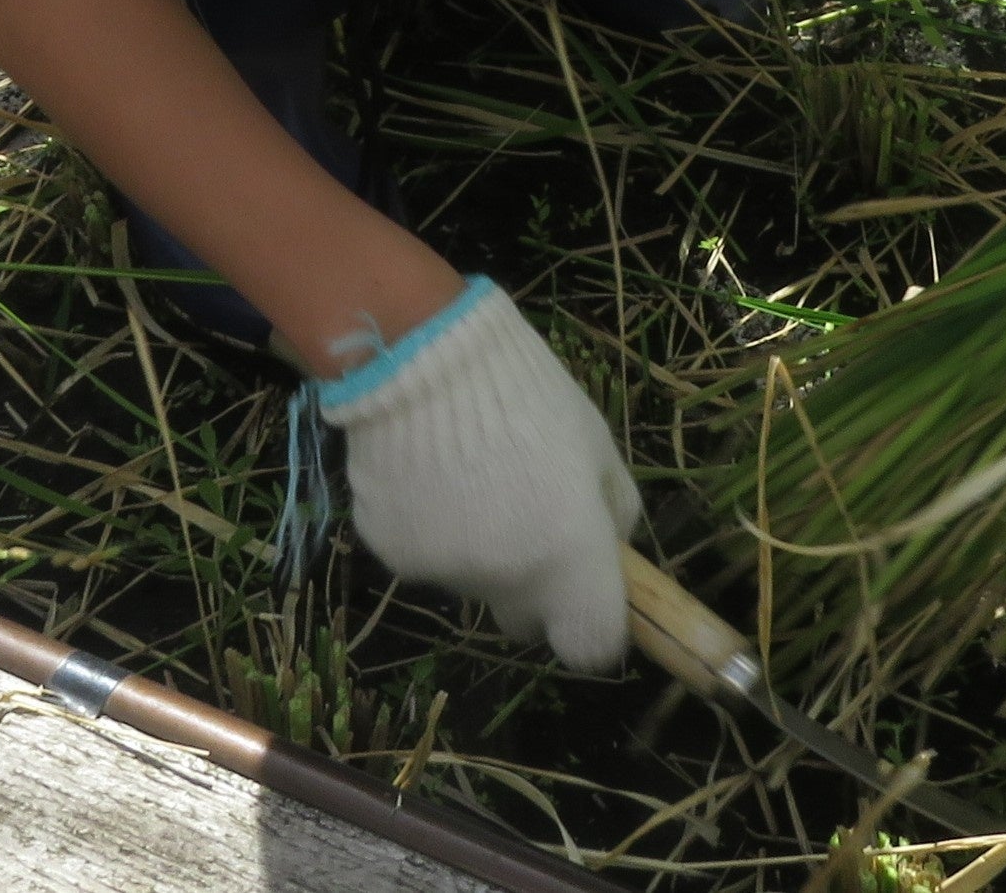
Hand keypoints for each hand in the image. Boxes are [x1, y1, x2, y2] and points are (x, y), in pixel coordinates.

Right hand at [317, 279, 638, 666]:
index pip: (591, 648)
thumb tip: (611, 549)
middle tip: (526, 523)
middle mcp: (506, 581)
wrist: (423, 357)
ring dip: (479, 550)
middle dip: (533, 590)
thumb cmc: (527, 394)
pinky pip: (425, 558)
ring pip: (472, 584)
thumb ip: (614, 513)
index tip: (589, 598)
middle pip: (525, 621)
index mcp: (569, 558)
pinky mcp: (391, 556)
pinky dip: (431, 531)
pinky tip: (427, 475)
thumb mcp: (596, 445)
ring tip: (467, 476)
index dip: (594, 629)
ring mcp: (442, 573)